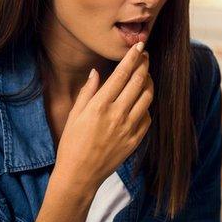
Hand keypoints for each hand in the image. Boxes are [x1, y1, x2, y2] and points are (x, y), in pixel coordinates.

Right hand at [54, 42, 152, 193]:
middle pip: (139, 82)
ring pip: (147, 97)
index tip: (140, 46)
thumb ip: (88, 92)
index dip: (133, 57)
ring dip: (149, 83)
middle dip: (144, 65)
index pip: (121, 74)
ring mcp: (129, 128)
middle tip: (146, 55)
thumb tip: (96, 72)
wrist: (80, 175)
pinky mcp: (136, 139)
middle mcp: (117, 114)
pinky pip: (147, 116)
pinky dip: (146, 105)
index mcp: (100, 106)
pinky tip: (141, 101)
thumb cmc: (72, 143)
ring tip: (145, 75)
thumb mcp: (74, 115)